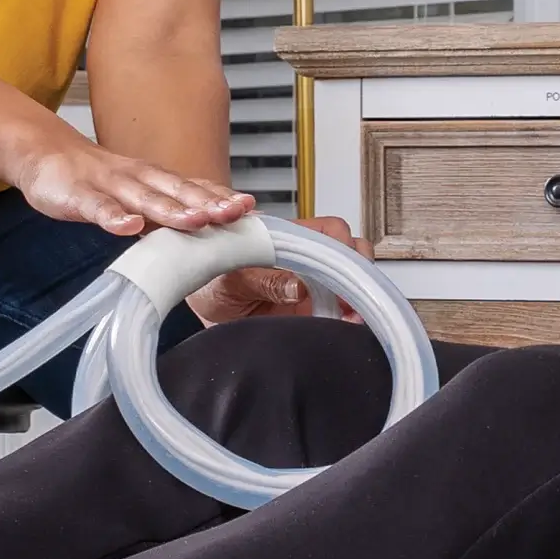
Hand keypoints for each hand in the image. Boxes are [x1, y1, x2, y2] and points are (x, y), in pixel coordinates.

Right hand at [16, 134, 255, 236]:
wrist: (45, 154)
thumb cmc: (96, 179)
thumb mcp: (137, 191)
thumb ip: (168, 207)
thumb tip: (208, 226)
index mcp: (154, 179)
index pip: (193, 187)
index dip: (221, 197)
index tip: (251, 209)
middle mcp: (137, 178)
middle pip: (177, 190)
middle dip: (208, 202)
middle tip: (237, 213)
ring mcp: (107, 185)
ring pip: (143, 197)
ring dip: (171, 210)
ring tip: (197, 221)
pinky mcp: (77, 195)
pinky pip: (97, 207)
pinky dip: (113, 217)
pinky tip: (128, 227)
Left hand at [188, 216, 373, 325]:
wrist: (202, 309)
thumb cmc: (210, 280)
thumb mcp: (229, 280)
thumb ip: (262, 281)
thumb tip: (297, 287)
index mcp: (286, 238)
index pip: (329, 231)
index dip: (342, 247)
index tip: (344, 268)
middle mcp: (304, 258)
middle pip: (349, 251)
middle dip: (357, 272)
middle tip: (351, 297)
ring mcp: (310, 283)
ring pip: (350, 279)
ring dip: (355, 296)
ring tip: (350, 316)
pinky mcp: (310, 309)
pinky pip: (339, 310)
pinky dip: (348, 317)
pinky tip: (344, 327)